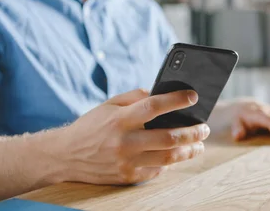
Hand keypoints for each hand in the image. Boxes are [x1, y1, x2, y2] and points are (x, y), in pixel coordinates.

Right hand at [55, 89, 209, 184]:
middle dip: (192, 131)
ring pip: (168, 158)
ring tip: (199, 144)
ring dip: (189, 150)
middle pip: (169, 137)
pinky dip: (170, 162)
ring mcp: (127, 162)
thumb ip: (135, 97)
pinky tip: (177, 155)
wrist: (65, 156)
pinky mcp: (127, 177)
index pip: (154, 106)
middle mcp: (125, 142)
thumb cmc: (91, 126)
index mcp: (120, 119)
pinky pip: (156, 170)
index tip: (193, 97)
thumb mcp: (108, 105)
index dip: (177, 100)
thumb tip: (161, 93)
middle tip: (204, 127)